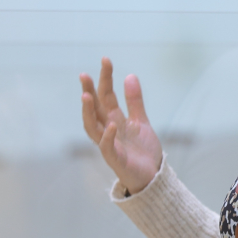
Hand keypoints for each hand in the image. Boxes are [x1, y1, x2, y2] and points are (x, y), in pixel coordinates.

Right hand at [79, 57, 162, 195]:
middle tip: (83, 75)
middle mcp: (108, 129)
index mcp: (114, 119)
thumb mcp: (141, 121)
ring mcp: (109, 144)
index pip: (105, 95)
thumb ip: (135, 101)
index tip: (105, 59)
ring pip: (92, 127)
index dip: (105, 78)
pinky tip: (112, 124)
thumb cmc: (143, 152)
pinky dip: (108, 136)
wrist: (154, 178)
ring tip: (86, 96)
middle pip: (94, 108)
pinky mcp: (116, 159)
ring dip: (88, 112)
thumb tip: (130, 75)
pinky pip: (108, 147)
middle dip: (88, 91)